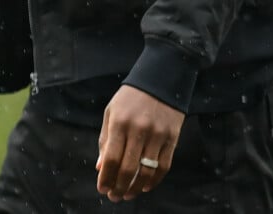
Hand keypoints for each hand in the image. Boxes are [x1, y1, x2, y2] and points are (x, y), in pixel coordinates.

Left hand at [96, 85, 184, 201]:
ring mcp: (157, 134)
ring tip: (128, 195)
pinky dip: (154, 181)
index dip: (105, 178)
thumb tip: (100, 168)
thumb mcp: (113, 111)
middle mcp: (138, 129)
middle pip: (128, 170)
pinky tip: (146, 186)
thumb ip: (105, 139)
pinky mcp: (172, 137)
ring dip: (135, 189)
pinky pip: (163, 167)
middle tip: (114, 197)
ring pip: (146, 172)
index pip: (110, 159)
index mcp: (120, 121)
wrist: (162, 76)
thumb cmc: (132, 96)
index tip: (102, 189)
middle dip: (118, 188)